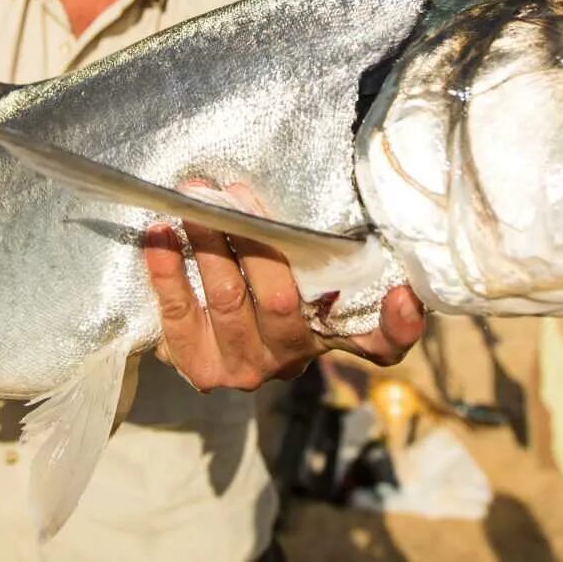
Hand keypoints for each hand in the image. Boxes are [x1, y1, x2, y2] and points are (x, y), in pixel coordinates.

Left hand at [144, 221, 425, 392]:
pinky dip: (166, 271)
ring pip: (226, 300)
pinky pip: (178, 315)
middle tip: (235, 194)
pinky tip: (159, 235)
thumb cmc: (262, 289)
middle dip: (255, 241)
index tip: (403, 295)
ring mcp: (244, 368)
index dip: (398, 326)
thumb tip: (344, 197)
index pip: (381, 344)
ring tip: (191, 205)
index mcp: (331, 333)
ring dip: (207, 245)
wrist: (205, 339)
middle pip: (280, 300)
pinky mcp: (198, 368)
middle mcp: (293, 357)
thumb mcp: (304, 273)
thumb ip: (321, 246)